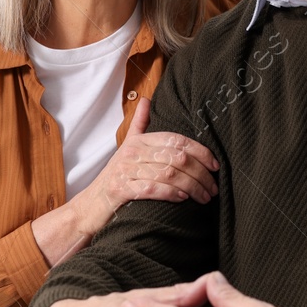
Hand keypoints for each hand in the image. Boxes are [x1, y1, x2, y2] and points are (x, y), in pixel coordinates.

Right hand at [31, 99, 219, 265]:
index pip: (176, 140)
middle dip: (201, 173)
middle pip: (176, 157)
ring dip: (192, 186)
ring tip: (204, 197)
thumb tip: (147, 100)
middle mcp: (132, 152)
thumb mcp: (126, 148)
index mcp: (138, 141)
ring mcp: (125, 171)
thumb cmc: (114, 177)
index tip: (215, 166)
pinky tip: (183, 198)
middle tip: (214, 188)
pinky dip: (171, 193)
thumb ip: (139, 125)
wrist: (90, 206)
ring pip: (168, 174)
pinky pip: (151, 188)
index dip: (200, 151)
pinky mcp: (121, 190)